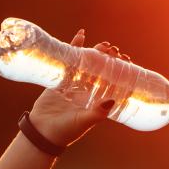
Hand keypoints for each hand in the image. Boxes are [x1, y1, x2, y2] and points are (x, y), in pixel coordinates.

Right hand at [28, 29, 132, 146]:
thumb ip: (97, 113)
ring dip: (95, 52)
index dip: (121, 70)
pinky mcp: (60, 79)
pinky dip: (75, 47)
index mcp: (96, 101)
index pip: (113, 81)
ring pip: (87, 63)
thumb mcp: (83, 122)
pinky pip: (69, 60)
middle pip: (102, 70)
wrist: (42, 132)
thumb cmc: (65, 131)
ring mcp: (74, 84)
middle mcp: (87, 91)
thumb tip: (112, 101)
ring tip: (104, 44)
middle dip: (109, 58)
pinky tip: (81, 35)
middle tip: (114, 50)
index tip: (126, 60)